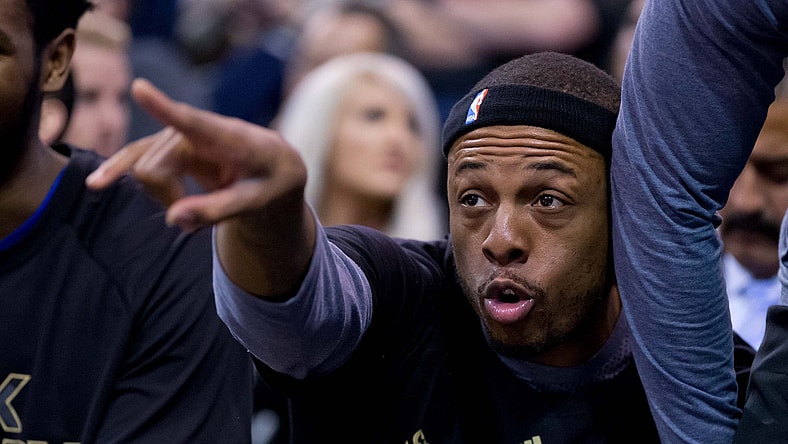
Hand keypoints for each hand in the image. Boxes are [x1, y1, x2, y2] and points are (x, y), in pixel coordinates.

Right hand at [87, 78, 314, 296]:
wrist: (274, 166)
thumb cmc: (271, 182)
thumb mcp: (257, 203)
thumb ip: (218, 211)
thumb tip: (173, 221)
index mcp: (229, 138)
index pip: (193, 122)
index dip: (164, 108)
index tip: (140, 88)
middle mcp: (197, 130)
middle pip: (153, 167)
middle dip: (168, 198)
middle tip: (199, 217)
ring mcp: (179, 136)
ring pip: (143, 168)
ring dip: (161, 196)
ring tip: (190, 211)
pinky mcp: (169, 144)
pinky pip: (137, 160)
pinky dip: (121, 173)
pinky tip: (97, 184)